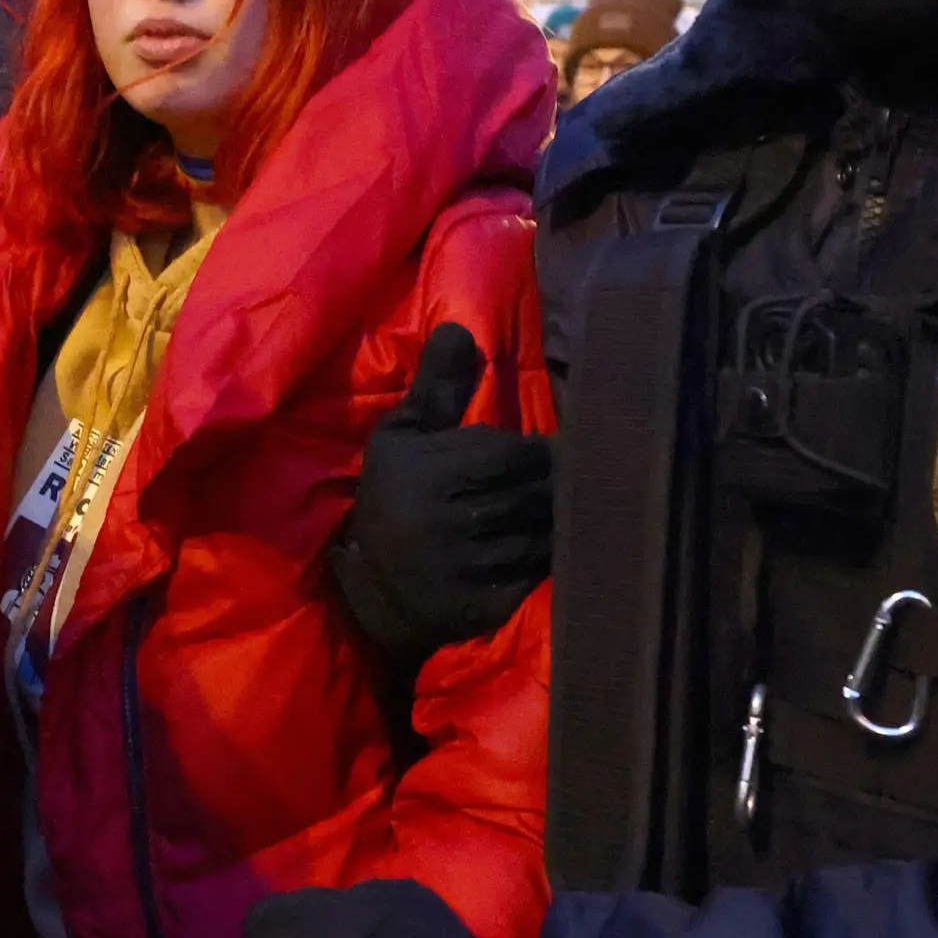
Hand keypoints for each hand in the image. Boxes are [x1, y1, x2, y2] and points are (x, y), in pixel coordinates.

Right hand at [327, 323, 552, 673]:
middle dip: (554, 485)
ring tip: (560, 510)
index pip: (514, 455)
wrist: (373, 591)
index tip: (546, 452)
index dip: (538, 452)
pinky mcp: (488, 607)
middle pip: (534, 494)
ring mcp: (470, 571)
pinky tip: (546, 546)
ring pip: (543, 534)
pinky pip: (540, 574)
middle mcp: (448, 525)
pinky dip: (550, 557)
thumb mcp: (401, 439)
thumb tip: (460, 330)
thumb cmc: (392, 499)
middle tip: (565, 479)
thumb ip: (436, 388)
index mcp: (426, 477)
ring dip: (557, 520)